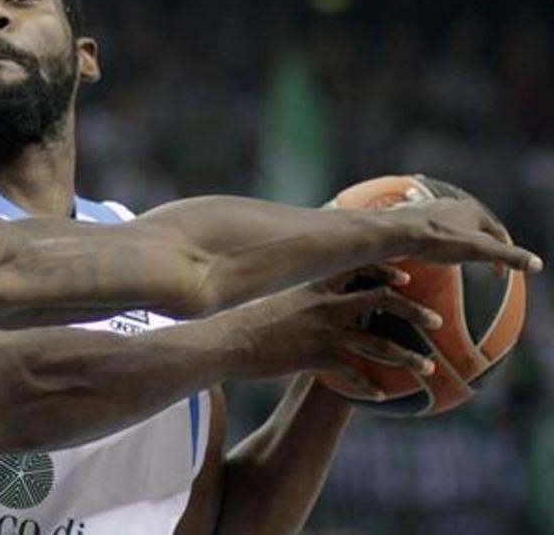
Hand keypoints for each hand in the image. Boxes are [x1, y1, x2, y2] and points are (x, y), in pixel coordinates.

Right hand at [238, 265, 438, 399]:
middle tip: (437, 320)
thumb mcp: (275, 302)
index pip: (359, 269)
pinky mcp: (317, 357)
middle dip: (413, 310)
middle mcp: (326, 305)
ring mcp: (324, 331)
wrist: (228, 341)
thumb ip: (299, 301)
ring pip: (377, 341)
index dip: (386, 271)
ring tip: (427, 367)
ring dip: (406, 355)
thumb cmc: (247, 323)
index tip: (406, 278)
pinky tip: (381, 396)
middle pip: (381, 301)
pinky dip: (370, 385)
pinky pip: (354, 373)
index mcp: (316, 287)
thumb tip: (308, 304)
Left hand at [389, 197, 542, 272]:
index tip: (498, 276)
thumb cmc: (439, 240)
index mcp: (473, 210)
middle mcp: (451, 204)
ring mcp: (429, 207)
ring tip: (455, 243)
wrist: (396, 232)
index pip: (496, 233)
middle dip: (479, 239)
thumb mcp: (479, 251)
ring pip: (447, 219)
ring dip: (454, 229)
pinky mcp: (408, 214)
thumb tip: (538, 264)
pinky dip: (425, 224)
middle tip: (481, 257)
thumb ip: (508, 256)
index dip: (502, 255)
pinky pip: (421, 219)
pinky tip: (419, 227)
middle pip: (472, 224)